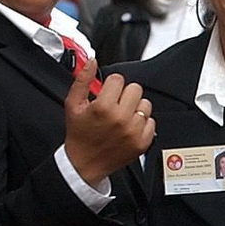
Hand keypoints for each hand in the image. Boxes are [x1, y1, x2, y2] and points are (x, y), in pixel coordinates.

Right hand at [63, 61, 153, 184]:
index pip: (118, 79)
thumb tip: (92, 61)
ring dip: (134, 107)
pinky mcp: (143, 142)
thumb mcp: (73, 105)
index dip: (110, 85)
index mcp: (103, 107)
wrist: (84, 164)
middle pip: (135, 88)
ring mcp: (134, 131)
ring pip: (145, 103)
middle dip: (124, 94)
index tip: (105, 94)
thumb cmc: (79, 135)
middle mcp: (121, 118)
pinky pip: (152, 121)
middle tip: (114, 104)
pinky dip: (142, 122)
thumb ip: (82, 80)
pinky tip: (128, 127)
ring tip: (121, 116)